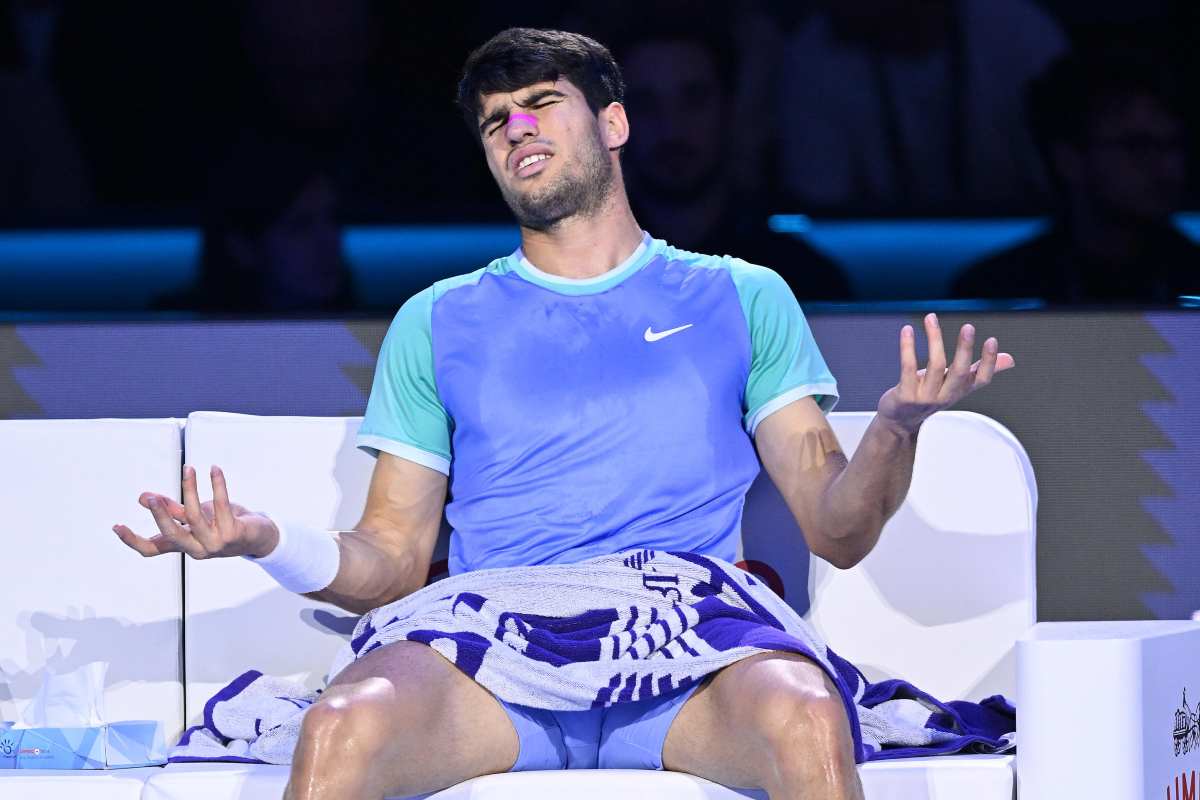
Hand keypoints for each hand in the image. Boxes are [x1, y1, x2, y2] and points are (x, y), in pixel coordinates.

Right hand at [112, 465, 279, 559]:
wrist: (260, 536)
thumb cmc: (223, 525)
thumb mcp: (195, 517)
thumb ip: (172, 509)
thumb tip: (144, 497)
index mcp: (184, 546)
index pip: (152, 549)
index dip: (133, 540)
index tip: (116, 526)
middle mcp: (197, 549)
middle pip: (172, 535)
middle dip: (160, 515)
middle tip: (151, 497)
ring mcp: (216, 543)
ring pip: (195, 516)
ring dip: (190, 490)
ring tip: (189, 469)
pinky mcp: (234, 533)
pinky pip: (222, 504)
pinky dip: (217, 484)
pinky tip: (214, 469)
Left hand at [876, 313, 1014, 434]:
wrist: (899, 422)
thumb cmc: (929, 397)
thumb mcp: (956, 385)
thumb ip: (978, 370)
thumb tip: (1010, 359)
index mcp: (960, 390)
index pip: (982, 379)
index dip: (989, 362)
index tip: (992, 340)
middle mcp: (945, 395)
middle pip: (959, 372)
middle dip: (965, 349)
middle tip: (968, 327)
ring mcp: (925, 397)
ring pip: (935, 366)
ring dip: (934, 339)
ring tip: (931, 318)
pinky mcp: (905, 396)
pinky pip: (908, 368)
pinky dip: (908, 348)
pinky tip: (907, 330)